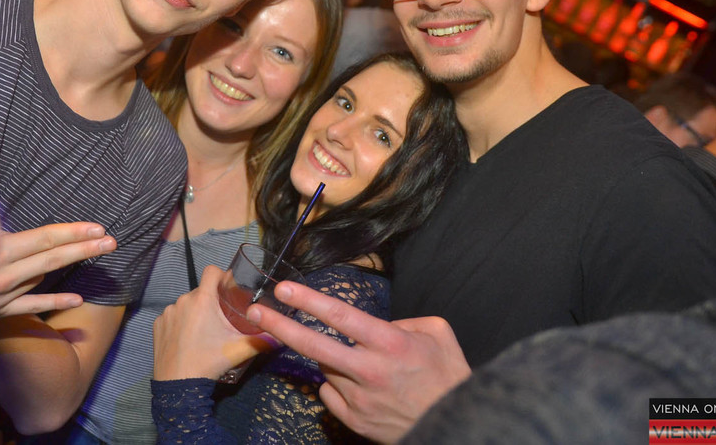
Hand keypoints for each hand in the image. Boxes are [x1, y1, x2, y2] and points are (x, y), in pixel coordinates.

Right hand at [0, 222, 115, 317]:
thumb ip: (0, 229)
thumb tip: (29, 224)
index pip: (44, 237)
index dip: (73, 231)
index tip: (99, 226)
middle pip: (51, 255)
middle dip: (85, 246)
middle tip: (112, 240)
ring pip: (41, 275)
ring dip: (68, 264)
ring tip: (98, 253)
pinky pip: (31, 307)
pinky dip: (54, 301)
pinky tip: (78, 298)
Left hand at [153, 266, 274, 380]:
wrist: (178, 385)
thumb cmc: (209, 362)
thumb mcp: (239, 350)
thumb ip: (262, 340)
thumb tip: (280, 336)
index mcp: (202, 300)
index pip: (212, 271)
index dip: (222, 276)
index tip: (228, 289)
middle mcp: (183, 300)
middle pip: (201, 291)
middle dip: (211, 301)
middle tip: (221, 319)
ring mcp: (168, 312)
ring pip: (186, 304)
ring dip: (195, 312)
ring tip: (202, 332)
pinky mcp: (157, 324)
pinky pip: (173, 315)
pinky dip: (180, 322)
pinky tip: (186, 339)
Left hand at [247, 281, 470, 443]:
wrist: (459, 427)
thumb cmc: (449, 378)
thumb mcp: (439, 334)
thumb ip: (407, 321)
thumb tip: (381, 324)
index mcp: (389, 344)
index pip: (340, 315)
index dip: (308, 300)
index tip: (284, 289)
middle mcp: (369, 371)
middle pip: (313, 345)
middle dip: (280, 325)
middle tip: (256, 310)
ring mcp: (359, 399)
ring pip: (326, 368)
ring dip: (331, 358)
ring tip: (358, 361)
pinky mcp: (355, 421)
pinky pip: (331, 395)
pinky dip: (337, 385)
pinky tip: (358, 385)